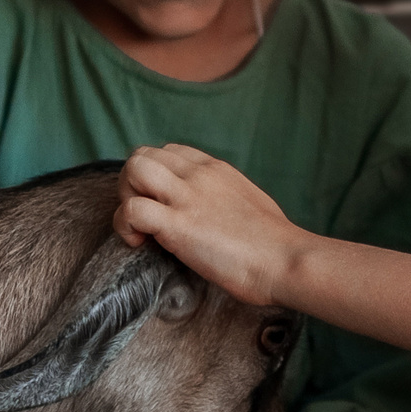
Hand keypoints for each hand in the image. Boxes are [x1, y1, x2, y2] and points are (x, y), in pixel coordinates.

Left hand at [116, 144, 308, 308]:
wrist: (286, 259)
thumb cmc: (274, 243)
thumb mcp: (248, 202)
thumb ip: (224, 197)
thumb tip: (213, 209)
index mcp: (215, 170)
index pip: (169, 152)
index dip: (155, 177)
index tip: (161, 205)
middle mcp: (198, 175)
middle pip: (143, 155)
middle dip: (131, 186)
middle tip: (143, 219)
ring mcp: (187, 197)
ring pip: (134, 169)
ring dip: (125, 198)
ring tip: (138, 227)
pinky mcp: (179, 225)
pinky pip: (132, 210)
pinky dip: (125, 226)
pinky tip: (139, 244)